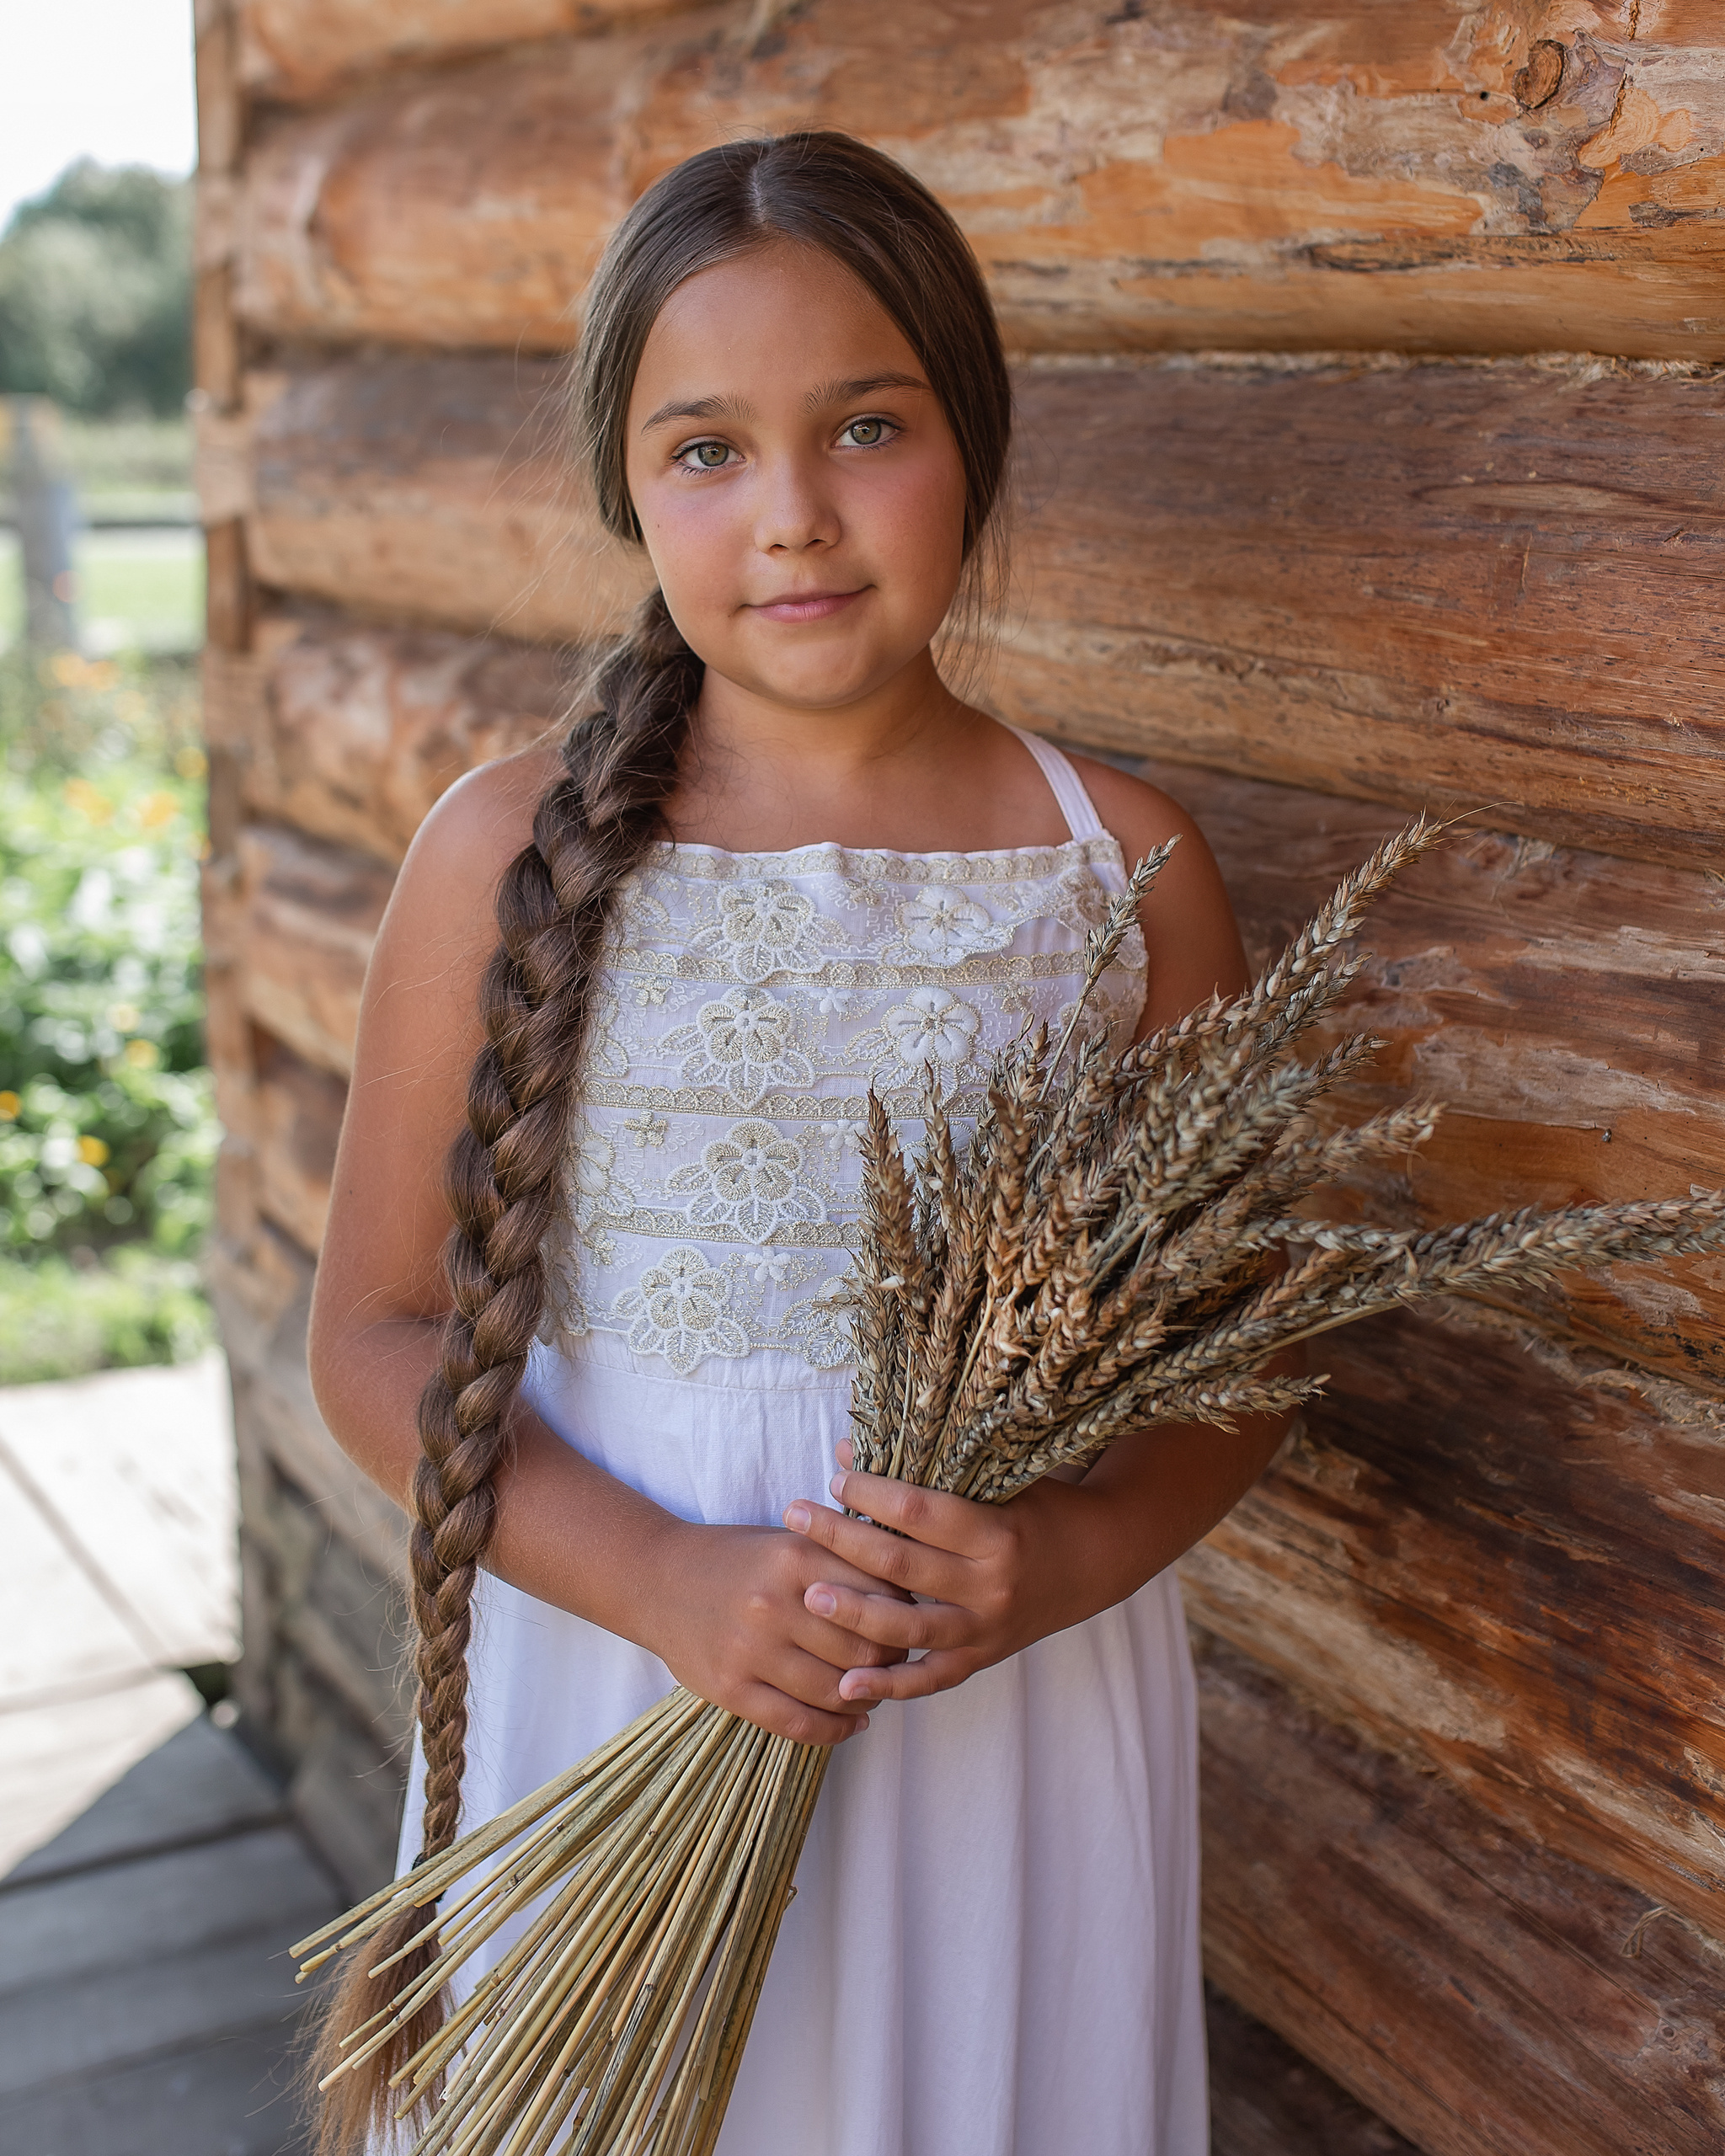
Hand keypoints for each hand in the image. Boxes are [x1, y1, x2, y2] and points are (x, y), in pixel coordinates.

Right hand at [637, 1518, 909, 1745]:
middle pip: (865, 1651)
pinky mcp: (731, 1688)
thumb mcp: (789, 1540)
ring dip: (865, 1699)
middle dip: (891, 1664)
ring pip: (836, 1692)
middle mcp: (775, 1603)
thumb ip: (843, 1561)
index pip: (880, 1598)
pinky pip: (799, 1723)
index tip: (909, 1625)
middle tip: (897, 1665)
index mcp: (797, 1558)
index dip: (905, 1617)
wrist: (656, 1579)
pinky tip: (849, 1722)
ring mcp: (751, 1650)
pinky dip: (834, 1730)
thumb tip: (911, 1598)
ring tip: (872, 1693)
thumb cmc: (736, 1559)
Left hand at [782, 1452, 1095, 1706]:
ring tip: (808, 1596)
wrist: (1094, 1560)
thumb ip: (929, 1472)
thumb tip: (849, 1449)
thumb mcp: (996, 1480)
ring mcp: (986, 1628)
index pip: (922, 1511)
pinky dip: (889, 1686)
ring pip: (910, 1628)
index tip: (835, 1478)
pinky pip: (930, 1680)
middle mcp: (992, 1585)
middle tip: (796, 1516)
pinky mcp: (983, 1659)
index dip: (873, 1495)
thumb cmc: (1040, 1508)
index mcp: (997, 1532)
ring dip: (855, 1613)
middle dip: (843, 1540)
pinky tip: (846, 1686)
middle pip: (904, 1565)